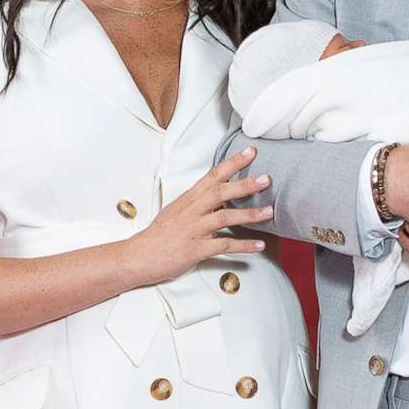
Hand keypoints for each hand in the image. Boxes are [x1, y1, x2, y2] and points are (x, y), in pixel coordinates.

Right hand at [125, 148, 271, 287]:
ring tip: (269, 212)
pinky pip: (223, 246)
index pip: (212, 176)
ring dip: (249, 215)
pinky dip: (243, 246)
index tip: (250, 152)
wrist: (139, 256)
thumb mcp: (177, 211)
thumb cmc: (159, 235)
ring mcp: (193, 230)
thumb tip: (219, 195)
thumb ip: (198, 202)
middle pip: (220, 193)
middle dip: (244, 185)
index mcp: (188, 199)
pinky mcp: (195, 250)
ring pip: (224, 218)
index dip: (232, 163)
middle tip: (266, 179)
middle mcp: (191, 211)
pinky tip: (259, 246)